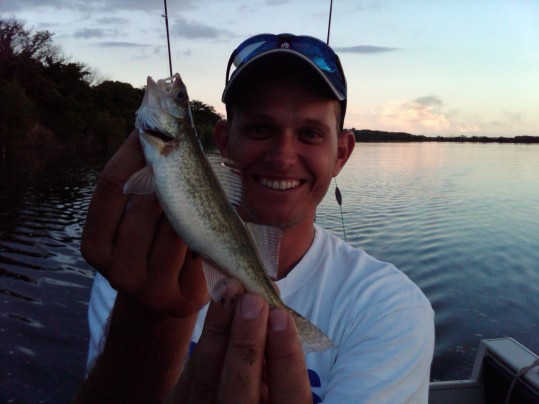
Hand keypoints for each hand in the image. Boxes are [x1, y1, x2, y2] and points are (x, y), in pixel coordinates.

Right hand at [81, 130, 207, 316]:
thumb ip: (138, 186)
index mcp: (96, 245)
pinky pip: (196, 246)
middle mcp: (115, 270)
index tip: (149, 125)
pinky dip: (201, 229)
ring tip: (191, 194)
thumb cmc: (153, 248)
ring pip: (173, 223)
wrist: (163, 300)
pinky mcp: (178, 297)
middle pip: (144, 202)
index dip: (130, 150)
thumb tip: (151, 127)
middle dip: (166, 172)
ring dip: (186, 202)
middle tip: (180, 151)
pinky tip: (203, 226)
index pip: (110, 186)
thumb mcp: (137, 222)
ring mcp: (147, 287)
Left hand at [172, 293, 311, 402]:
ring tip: (227, 292)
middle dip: (245, 342)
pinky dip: (202, 340)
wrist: (222, 403)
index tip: (282, 317)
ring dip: (217, 332)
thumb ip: (276, 356)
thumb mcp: (278, 382)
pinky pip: (187, 376)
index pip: (289, 396)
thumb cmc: (260, 391)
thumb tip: (272, 310)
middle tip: (251, 299)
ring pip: (206, 381)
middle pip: (240, 390)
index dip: (286, 358)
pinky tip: (214, 310)